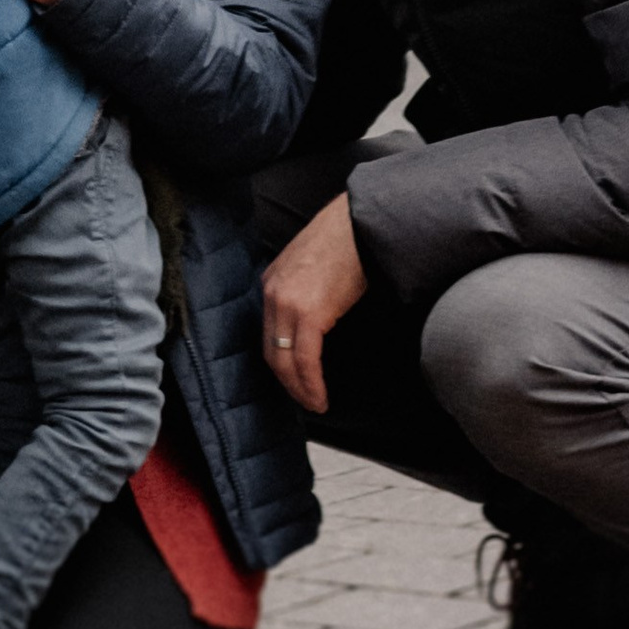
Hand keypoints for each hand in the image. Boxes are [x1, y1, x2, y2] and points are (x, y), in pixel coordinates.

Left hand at [261, 192, 364, 414]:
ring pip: (285, 361)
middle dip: (287, 382)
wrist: (359, 224)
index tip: (294, 379)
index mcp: (271, 282)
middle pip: (271, 351)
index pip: (269, 332)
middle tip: (303, 400)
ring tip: (314, 404)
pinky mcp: (310, 314)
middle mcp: (272, 294)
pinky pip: (306, 359)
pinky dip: (312, 383)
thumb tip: (315, 319)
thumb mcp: (311, 266)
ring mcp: (288, 304)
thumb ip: (304, 291)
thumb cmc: (345, 241)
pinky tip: (321, 396)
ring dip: (299, 389)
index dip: (281, 361)